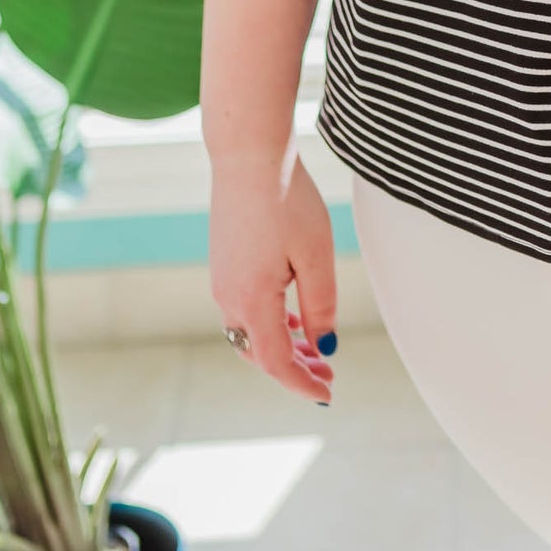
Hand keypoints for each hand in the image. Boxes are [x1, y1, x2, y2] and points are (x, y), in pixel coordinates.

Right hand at [208, 147, 337, 403]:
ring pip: (251, 333)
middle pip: (260, 353)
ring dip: (282, 346)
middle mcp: (228, 297)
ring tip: (316, 349)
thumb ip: (320, 306)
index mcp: (252, 300)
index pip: (276, 363)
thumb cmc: (286, 199)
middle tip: (329, 373)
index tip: (327, 395)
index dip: (302, 384)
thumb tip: (324, 347)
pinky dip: (270, 324)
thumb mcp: (315, 254)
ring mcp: (221, 280)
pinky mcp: (223, 264)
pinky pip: (244, 310)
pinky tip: (293, 317)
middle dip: (295, 368)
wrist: (248, 155)